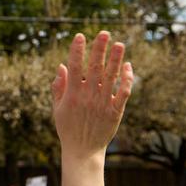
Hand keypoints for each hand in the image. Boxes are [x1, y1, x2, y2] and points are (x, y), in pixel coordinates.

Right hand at [51, 31, 133, 160]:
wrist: (83, 151)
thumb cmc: (68, 128)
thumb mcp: (57, 108)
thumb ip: (59, 87)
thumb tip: (62, 65)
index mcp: (72, 93)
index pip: (75, 66)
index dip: (77, 50)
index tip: (80, 36)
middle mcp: (88, 95)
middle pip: (95, 67)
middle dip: (99, 49)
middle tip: (104, 33)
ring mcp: (102, 103)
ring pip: (111, 76)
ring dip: (115, 59)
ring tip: (119, 44)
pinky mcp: (115, 111)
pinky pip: (123, 92)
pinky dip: (126, 79)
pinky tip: (128, 66)